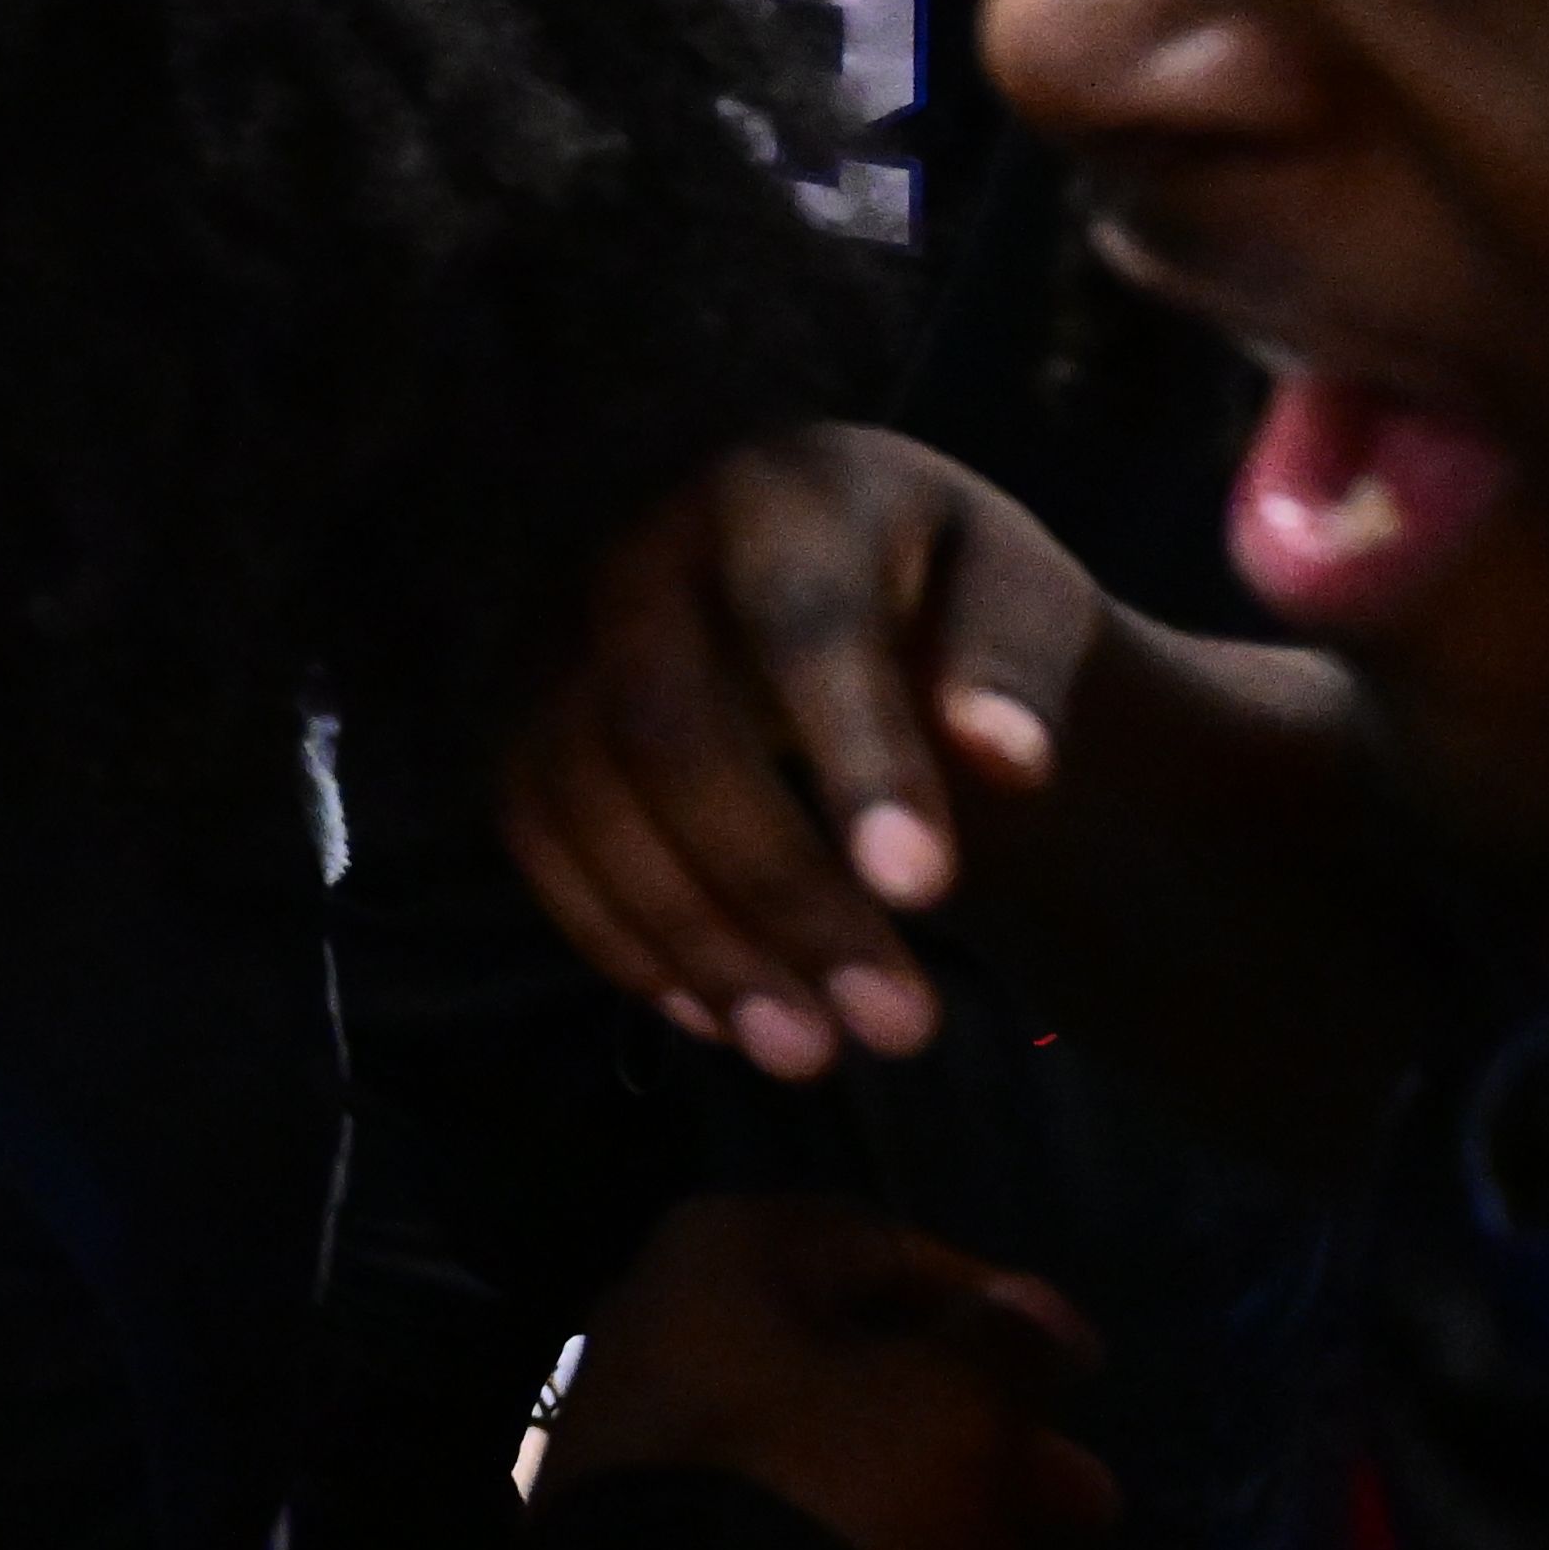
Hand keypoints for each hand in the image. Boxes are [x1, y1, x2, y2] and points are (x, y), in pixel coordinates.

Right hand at [500, 424, 1111, 1081]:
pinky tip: (721, 1020)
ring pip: (588, 798)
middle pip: (668, 728)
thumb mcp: (1022, 604)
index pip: (800, 624)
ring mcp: (561, 636)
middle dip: (778, 887)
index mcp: (779, 491)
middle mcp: (639, 550)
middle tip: (902, 1029)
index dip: (853, 756)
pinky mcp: (526, 720)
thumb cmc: (949, 599)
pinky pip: (539, 839)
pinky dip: (620, 939)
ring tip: (816, 1057)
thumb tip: (1006, 759)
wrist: (855, 586)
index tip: (925, 893)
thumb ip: (1020, 665)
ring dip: (698, 940)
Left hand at [546, 1190, 1116, 1549]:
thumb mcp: (947, 1406)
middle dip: (994, 1435)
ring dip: (954, 1512)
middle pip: (866, 1368)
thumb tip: (1025, 1307)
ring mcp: (653, 1446)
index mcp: (725, 1260)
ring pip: (837, 1459)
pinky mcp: (656, 1547)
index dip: (997, 1302)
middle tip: (1091, 1500)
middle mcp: (671, 1331)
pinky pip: (788, 1527)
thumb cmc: (826, 1490)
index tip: (1086, 1365)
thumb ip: (1000, 1349)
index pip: (883, 1247)